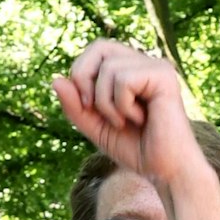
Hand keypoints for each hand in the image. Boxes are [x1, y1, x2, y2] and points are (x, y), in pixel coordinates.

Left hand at [52, 42, 199, 187]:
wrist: (164, 172)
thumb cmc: (136, 150)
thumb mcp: (96, 127)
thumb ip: (75, 106)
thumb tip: (55, 80)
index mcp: (131, 69)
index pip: (95, 51)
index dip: (80, 75)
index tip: (86, 107)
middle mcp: (144, 62)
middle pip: (99, 47)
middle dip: (85, 78)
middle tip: (94, 109)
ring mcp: (156, 66)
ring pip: (109, 67)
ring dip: (106, 102)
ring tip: (124, 121)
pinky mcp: (164, 76)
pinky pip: (124, 79)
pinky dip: (122, 105)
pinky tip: (140, 119)